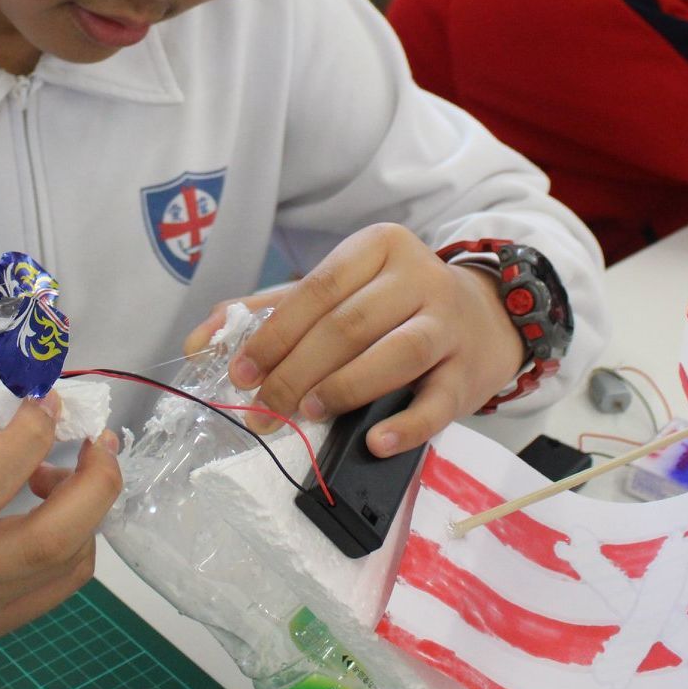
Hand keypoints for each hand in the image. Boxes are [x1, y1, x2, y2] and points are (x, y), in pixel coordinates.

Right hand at [0, 338, 121, 663]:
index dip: (27, 438)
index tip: (45, 397)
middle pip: (44, 543)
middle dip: (93, 484)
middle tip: (98, 438)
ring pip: (64, 567)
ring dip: (91, 507)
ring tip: (80, 464)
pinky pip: (60, 587)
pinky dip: (80, 540)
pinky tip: (57, 504)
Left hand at [184, 224, 524, 457]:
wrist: (486, 317)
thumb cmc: (394, 305)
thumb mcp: (338, 291)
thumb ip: (271, 310)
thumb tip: (201, 340)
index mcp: (378, 247)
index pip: (317, 289)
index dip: (275, 333)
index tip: (241, 372)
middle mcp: (418, 277)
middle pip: (348, 325)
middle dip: (297, 369)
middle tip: (265, 405)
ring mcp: (449, 323)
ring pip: (394, 354)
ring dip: (344, 388)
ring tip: (309, 412)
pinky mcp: (470, 371)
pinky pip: (438, 402)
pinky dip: (404, 425)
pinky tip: (373, 441)